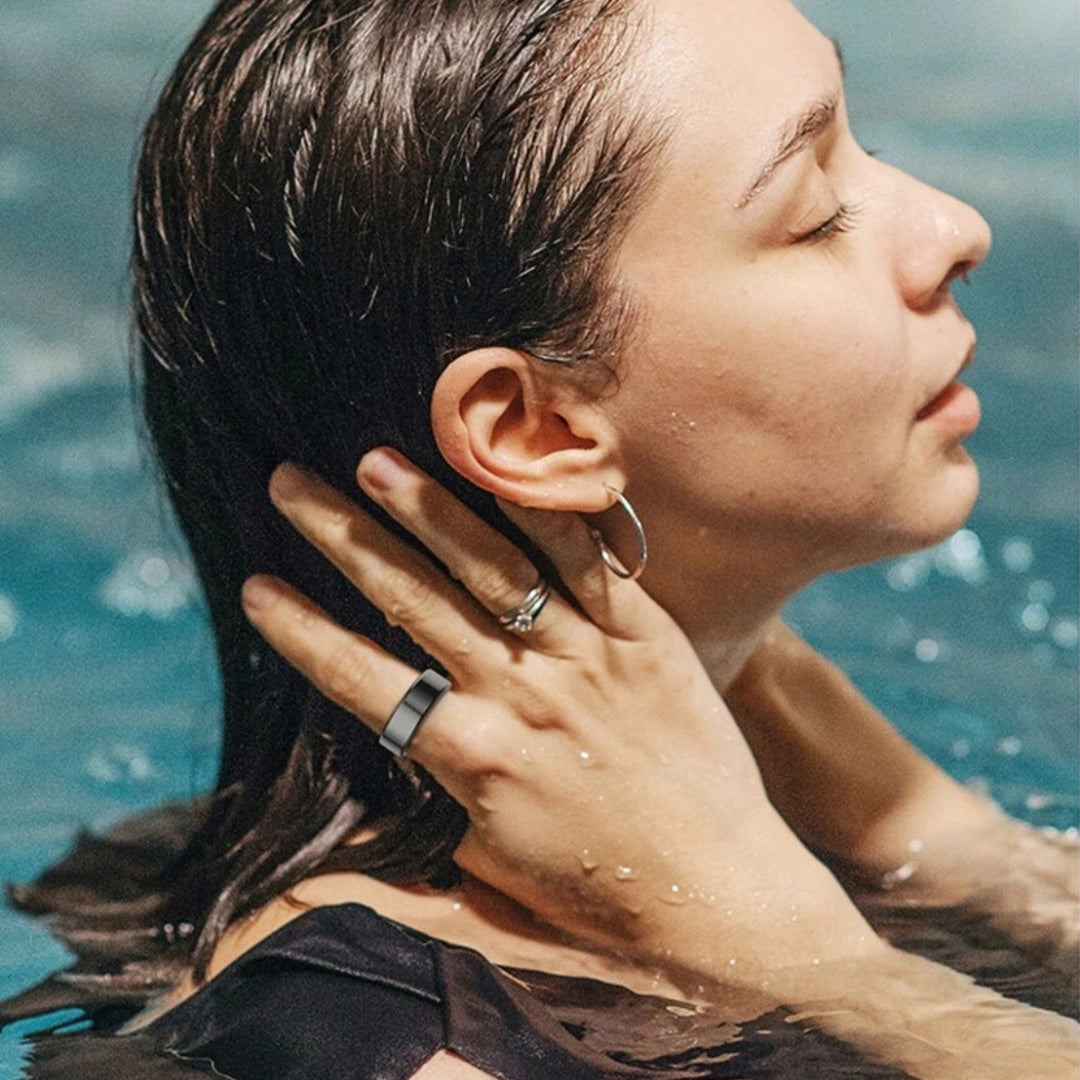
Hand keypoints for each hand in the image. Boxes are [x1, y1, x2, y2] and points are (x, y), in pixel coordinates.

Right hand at [241, 450, 1078, 1077]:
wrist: (721, 897)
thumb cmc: (598, 898)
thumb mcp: (488, 874)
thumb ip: (418, 820)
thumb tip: (354, 790)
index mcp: (472, 760)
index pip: (362, 679)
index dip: (300, 630)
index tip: (254, 585)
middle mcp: (522, 696)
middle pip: (411, 598)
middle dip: (341, 535)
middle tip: (289, 480)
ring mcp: (586, 658)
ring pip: (491, 566)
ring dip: (427, 509)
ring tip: (374, 458)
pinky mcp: (646, 636)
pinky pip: (589, 561)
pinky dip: (544, 512)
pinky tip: (503, 467)